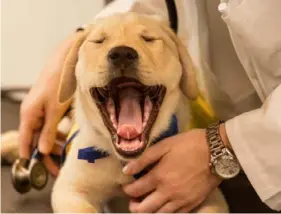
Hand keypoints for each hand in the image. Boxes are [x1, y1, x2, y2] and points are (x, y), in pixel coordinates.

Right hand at [19, 34, 75, 174]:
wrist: (64, 62)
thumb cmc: (59, 84)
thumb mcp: (55, 110)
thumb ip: (48, 130)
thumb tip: (42, 149)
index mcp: (29, 115)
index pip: (26, 142)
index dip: (31, 158)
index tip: (36, 172)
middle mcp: (32, 113)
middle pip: (35, 139)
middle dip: (45, 154)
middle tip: (56, 168)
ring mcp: (40, 109)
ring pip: (44, 132)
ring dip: (52, 144)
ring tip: (62, 156)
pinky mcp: (48, 106)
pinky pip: (50, 124)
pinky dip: (56, 133)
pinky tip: (63, 140)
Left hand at [122, 129, 221, 212]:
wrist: (216, 151)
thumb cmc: (188, 145)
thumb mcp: (164, 145)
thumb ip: (144, 159)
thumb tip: (126, 170)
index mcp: (159, 176)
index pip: (136, 190)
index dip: (127, 189)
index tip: (125, 186)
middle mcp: (168, 192)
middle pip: (145, 208)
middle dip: (134, 206)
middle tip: (132, 200)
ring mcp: (181, 200)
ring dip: (148, 212)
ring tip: (144, 206)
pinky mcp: (193, 204)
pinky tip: (163, 209)